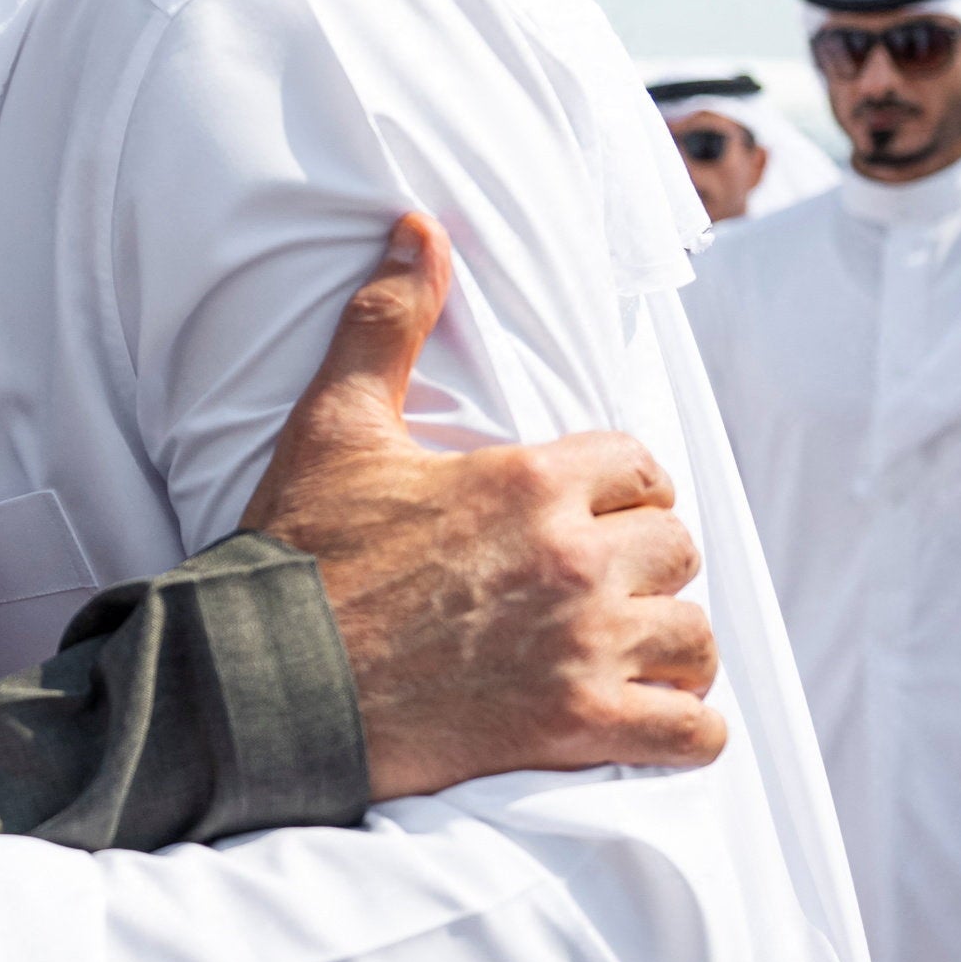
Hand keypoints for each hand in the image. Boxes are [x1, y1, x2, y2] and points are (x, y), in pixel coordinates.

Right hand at [242, 213, 725, 797]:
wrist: (265, 681)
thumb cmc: (300, 554)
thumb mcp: (334, 425)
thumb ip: (386, 323)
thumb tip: (418, 228)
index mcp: (529, 480)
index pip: (640, 468)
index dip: (620, 491)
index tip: (588, 517)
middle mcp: (573, 558)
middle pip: (675, 549)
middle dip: (643, 567)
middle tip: (598, 589)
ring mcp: (582, 647)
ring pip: (695, 637)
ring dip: (669, 647)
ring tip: (631, 655)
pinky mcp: (577, 728)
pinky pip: (690, 733)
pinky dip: (682, 731)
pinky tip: (646, 719)